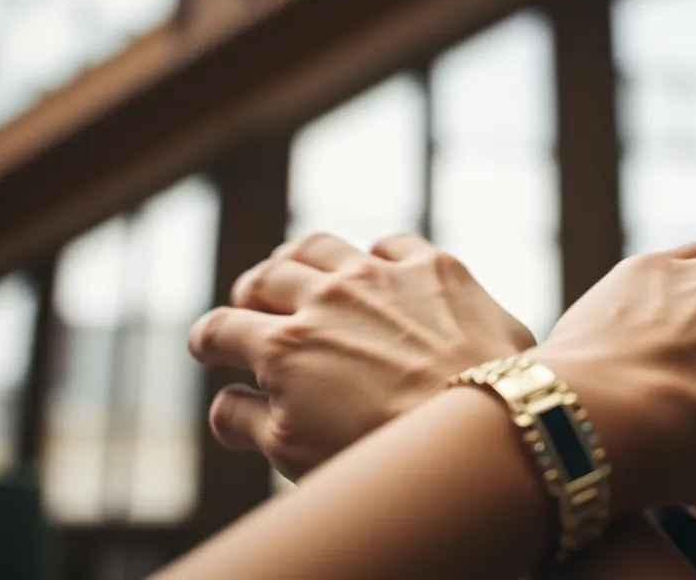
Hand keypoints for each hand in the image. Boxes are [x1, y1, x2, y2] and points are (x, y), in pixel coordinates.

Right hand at [188, 232, 534, 479]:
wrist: (487, 423)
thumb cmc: (386, 452)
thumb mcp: (298, 454)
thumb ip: (247, 423)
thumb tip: (222, 401)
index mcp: (284, 347)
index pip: (222, 328)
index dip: (208, 339)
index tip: (209, 345)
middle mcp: (326, 298)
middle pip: (266, 277)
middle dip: (250, 292)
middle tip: (250, 302)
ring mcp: (380, 275)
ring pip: (319, 246)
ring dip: (299, 258)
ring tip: (296, 268)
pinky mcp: (433, 265)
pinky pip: (390, 242)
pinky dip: (374, 255)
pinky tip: (376, 266)